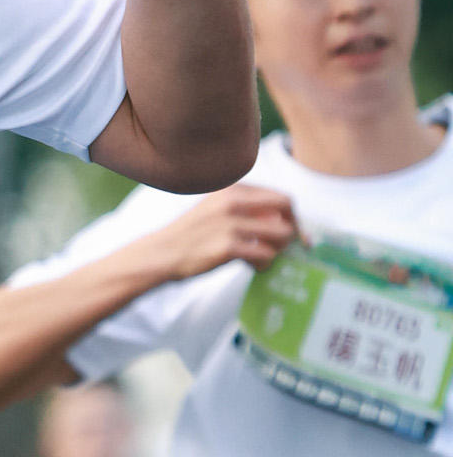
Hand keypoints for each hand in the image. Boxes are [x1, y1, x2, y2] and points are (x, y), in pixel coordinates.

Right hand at [134, 180, 298, 282]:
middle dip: (294, 228)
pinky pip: (265, 254)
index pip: (278, 196)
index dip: (292, 215)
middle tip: (289, 245)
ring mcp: (231, 224)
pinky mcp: (228, 247)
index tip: (293, 231)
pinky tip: (254, 267)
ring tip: (266, 257)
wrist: (162, 253)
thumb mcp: (215, 208)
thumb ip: (245, 208)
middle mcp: (233, 202)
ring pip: (281, 233)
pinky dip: (265, 263)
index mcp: (232, 189)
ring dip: (280, 249)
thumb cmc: (191, 234)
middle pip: (286, 208)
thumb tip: (282, 220)